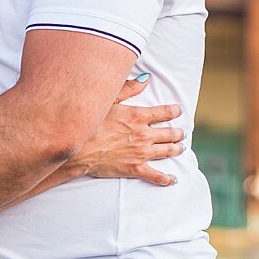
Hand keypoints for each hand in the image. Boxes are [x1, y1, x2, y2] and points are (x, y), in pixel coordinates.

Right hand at [70, 75, 185, 186]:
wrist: (78, 150)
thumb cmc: (90, 124)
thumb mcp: (109, 100)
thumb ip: (129, 88)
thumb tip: (146, 79)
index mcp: (138, 115)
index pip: (165, 112)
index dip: (175, 111)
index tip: (179, 111)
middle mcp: (144, 134)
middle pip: (170, 133)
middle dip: (178, 133)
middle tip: (180, 133)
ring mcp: (142, 153)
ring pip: (168, 151)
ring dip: (177, 149)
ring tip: (180, 147)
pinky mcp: (136, 169)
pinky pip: (157, 176)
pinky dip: (167, 178)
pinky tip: (173, 179)